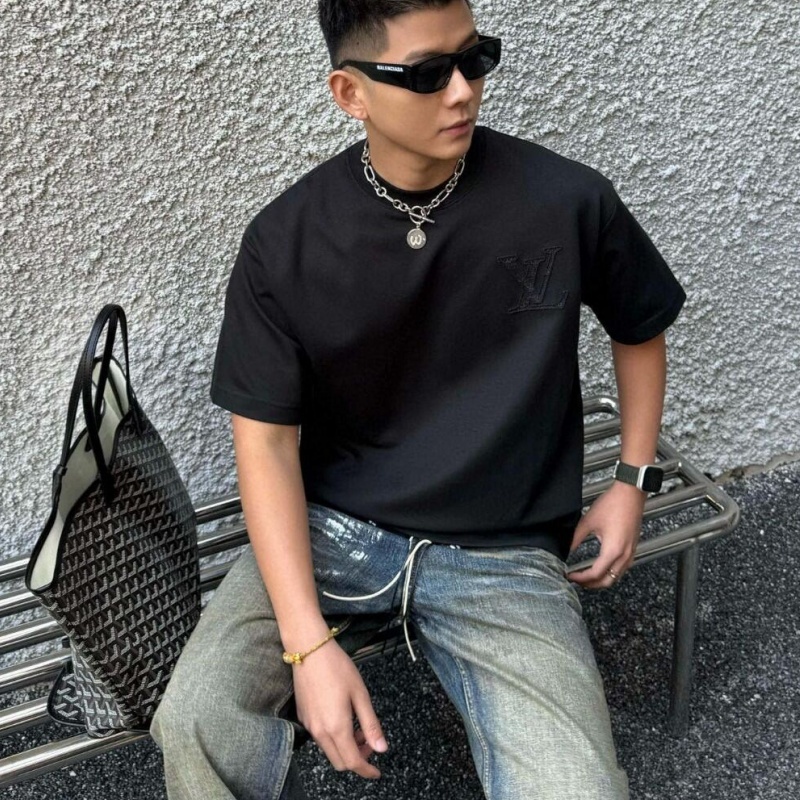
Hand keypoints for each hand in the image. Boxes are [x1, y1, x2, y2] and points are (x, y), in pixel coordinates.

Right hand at [291, 640, 387, 778]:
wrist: (309, 650)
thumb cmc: (337, 668)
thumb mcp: (360, 694)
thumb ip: (371, 724)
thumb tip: (381, 748)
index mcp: (336, 727)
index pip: (352, 762)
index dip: (367, 770)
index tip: (377, 772)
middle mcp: (319, 732)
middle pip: (339, 762)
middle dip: (357, 759)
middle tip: (369, 742)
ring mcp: (309, 725)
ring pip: (329, 751)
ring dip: (345, 748)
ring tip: (358, 727)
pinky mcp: (303, 717)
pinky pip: (320, 738)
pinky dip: (334, 738)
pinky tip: (343, 719)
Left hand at [567, 481, 644, 588]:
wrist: (631, 493)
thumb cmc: (613, 504)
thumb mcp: (588, 522)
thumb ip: (576, 538)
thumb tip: (566, 550)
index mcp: (613, 551)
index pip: (595, 574)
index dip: (580, 578)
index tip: (569, 575)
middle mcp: (625, 555)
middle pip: (607, 581)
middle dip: (590, 585)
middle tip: (576, 580)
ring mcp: (631, 553)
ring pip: (616, 577)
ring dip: (601, 580)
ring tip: (585, 576)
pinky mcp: (633, 548)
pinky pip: (622, 568)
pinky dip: (610, 573)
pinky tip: (599, 567)